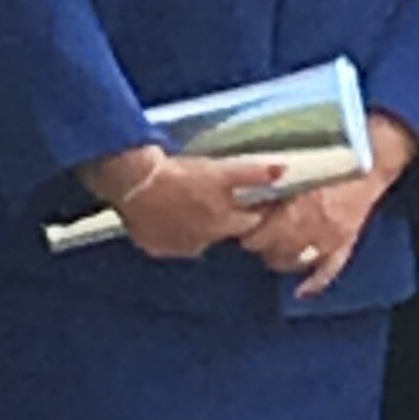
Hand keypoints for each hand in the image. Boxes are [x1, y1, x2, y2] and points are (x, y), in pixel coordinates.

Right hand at [105, 151, 285, 260]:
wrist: (134, 182)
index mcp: (223, 224)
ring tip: (184, 203)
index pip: (250, 224)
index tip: (247, 200)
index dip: (251, 211)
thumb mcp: (219, 171)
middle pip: (222, 233)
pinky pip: (167, 243)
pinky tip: (163, 212)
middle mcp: (204, 242)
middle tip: (210, 198)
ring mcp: (177, 248)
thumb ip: (252, 173)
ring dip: (195, 226)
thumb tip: (283, 171)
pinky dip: (168, 231)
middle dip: (222, 219)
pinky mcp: (154, 247)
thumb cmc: (179, 175)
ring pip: (195, 239)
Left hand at [239, 111, 418, 296]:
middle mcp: (314, 226)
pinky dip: (315, 284)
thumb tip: (245, 188)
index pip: (262, 233)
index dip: (249, 230)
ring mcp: (332, 238)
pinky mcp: (347, 243)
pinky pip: (330, 270)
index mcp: (299, 206)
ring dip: (280, 259)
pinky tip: (301, 292)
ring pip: (297, 262)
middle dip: (260, 243)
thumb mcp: (298, 163)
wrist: (372, 156)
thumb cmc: (332, 153)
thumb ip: (274, 180)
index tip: (243, 223)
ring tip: (271, 250)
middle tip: (253, 235)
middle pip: (275, 250)